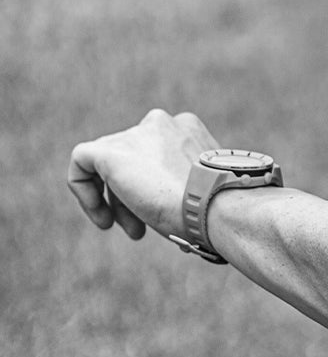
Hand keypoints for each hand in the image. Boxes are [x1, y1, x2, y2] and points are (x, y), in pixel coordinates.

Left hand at [67, 109, 217, 243]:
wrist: (212, 204)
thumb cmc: (216, 206)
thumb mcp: (203, 188)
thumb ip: (185, 184)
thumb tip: (177, 208)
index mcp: (186, 128)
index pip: (156, 154)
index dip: (153, 186)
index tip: (159, 214)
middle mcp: (160, 123)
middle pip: (132, 160)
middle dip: (134, 198)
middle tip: (141, 231)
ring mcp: (134, 135)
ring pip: (109, 165)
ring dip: (116, 201)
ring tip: (131, 232)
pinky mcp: (109, 151)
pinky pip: (81, 161)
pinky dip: (83, 188)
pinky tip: (102, 217)